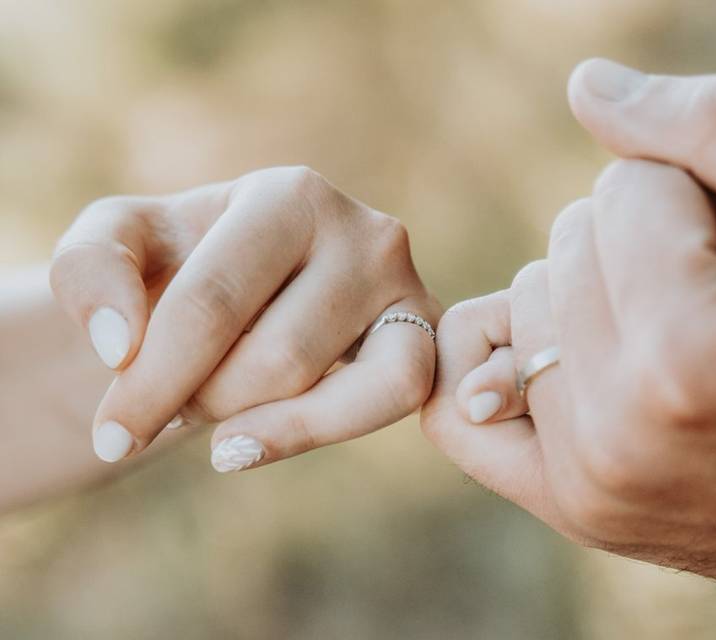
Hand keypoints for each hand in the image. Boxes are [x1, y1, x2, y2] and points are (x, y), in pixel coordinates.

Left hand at [52, 166, 438, 470]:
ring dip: (259, 422)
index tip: (110, 435)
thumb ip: (91, 268)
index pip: (216, 302)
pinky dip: (324, 428)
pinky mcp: (430, 338)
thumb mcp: (117, 244)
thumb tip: (122, 345)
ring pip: (338, 387)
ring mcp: (410, 287)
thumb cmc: (180, 264)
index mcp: (291, 195)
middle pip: (274, 358)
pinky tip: (256, 445)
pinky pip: (393, 399)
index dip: (152, 381)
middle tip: (172, 406)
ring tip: (218, 428)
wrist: (245, 288)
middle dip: (206, 401)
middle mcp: (367, 232)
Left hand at [421, 59, 715, 601]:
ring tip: (688, 339)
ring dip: (599, 296)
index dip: (703, 196)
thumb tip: (585, 87)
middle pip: (566, 244)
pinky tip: (552, 344)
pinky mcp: (568, 508)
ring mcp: (582, 483)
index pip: (626, 188)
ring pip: (527, 302)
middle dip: (649, 244)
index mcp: (687, 362)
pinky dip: (494, 355)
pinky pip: (462, 410)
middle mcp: (613, 435)